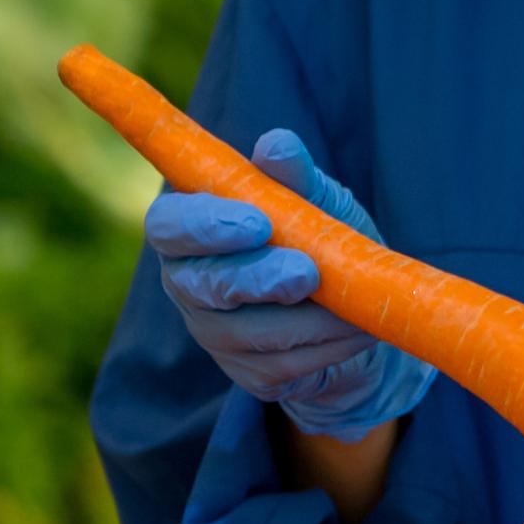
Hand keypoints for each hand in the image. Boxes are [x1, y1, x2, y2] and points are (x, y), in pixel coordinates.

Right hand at [144, 129, 434, 441]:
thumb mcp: (315, 201)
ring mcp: (216, 337)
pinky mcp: (251, 377)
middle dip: (257, 280)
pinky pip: (285, 366)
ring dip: (309, 317)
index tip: (257, 223)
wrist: (354, 312)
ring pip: (251, 334)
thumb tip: (276, 145)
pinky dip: (327, 346)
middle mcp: (190, 286)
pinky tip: (355, 329)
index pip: (169, 227)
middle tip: (307, 272)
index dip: (203, 226)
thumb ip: (294, 176)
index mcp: (190, 231)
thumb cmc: (319, 240)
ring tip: (352, 300)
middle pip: (204, 287)